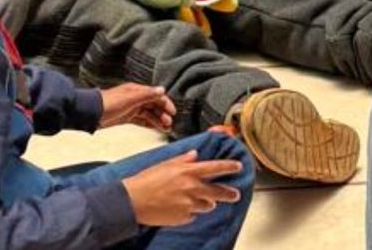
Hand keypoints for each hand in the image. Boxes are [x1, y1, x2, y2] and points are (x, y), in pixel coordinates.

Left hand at [99, 83, 175, 130]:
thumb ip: (147, 95)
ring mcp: (131, 108)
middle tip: (169, 124)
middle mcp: (136, 98)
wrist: (92, 113)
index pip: (157, 96)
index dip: (166, 103)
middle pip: (154, 105)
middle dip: (163, 114)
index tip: (173, 113)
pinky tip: (155, 128)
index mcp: (138, 90)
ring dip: (157, 120)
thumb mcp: (130, 98)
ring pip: (148, 113)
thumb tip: (163, 90)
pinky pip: (141, 120)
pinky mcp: (126, 117)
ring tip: (165, 129)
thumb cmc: (110, 103)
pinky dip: (149, 123)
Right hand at [121, 149, 244, 226]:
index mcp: (188, 172)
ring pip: (207, 205)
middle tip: (235, 194)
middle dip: (229, 193)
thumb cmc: (146, 181)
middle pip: (218, 191)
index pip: (216, 168)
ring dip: (207, 202)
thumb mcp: (166, 164)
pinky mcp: (182, 217)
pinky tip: (183, 208)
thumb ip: (183, 159)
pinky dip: (192, 212)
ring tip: (202, 201)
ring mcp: (188, 204)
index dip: (229, 167)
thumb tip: (194, 154)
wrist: (132, 201)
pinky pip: (193, 215)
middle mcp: (192, 187)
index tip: (238, 167)